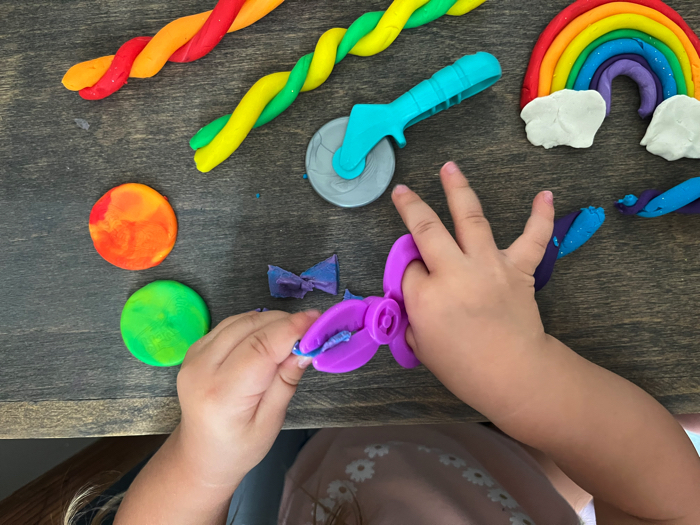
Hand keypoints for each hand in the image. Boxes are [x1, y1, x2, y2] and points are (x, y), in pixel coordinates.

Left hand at [174, 309, 319, 489]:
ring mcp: (194, 357)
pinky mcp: (195, 349)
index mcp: (222, 395)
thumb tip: (305, 349)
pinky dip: (254, 323)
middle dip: (284, 322)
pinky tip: (269, 335)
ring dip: (270, 320)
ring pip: (240, 321)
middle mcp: (202, 370)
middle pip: (249, 328)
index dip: (290, 329)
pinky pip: (229, 325)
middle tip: (312, 328)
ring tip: (294, 333)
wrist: (201, 454)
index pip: (260, 348)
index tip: (316, 320)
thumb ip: (286, 382)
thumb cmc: (239, 446)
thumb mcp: (271, 422)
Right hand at [392, 161, 554, 417]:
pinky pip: (532, 237)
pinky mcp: (519, 268)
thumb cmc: (463, 369)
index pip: (408, 270)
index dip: (408, 275)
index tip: (415, 286)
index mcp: (425, 296)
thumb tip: (416, 293)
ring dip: (458, 189)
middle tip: (402, 190)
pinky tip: (544, 194)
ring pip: (470, 218)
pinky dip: (540, 216)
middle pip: (427, 229)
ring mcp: (488, 265)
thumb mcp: (421, 346)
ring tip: (449, 167)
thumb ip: (413, 316)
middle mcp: (454, 271)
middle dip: (411, 207)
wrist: (515, 375)